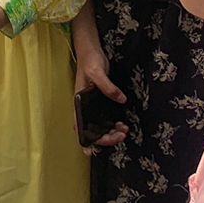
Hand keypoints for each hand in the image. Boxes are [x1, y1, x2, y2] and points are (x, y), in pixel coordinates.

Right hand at [73, 17, 128, 152]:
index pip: (79, 125)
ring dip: (110, 132)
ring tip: (124, 131)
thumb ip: (108, 87)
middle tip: (121, 135)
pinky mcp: (100, 101)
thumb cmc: (90, 60)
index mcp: (79, 102)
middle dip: (105, 137)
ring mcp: (92, 105)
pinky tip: (122, 125)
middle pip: (91, 129)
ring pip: (99, 126)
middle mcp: (84, 106)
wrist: (91, 50)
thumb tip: (121, 100)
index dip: (84, 140)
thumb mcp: (97, 72)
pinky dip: (113, 125)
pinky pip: (105, 118)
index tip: (90, 152)